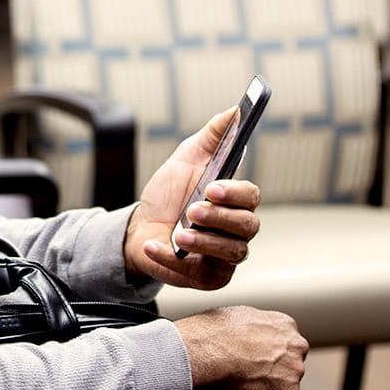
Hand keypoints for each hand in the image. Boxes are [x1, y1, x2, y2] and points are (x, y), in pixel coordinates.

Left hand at [123, 109, 261, 289]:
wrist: (138, 228)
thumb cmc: (168, 195)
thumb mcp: (186, 158)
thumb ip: (212, 136)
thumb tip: (234, 111)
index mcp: (234, 201)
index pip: (251, 197)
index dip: (235, 193)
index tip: (212, 187)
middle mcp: (235, 229)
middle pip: (247, 226)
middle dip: (220, 218)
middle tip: (192, 210)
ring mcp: (223, 256)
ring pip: (232, 252)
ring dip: (205, 242)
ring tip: (180, 234)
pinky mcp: (207, 278)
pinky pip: (203, 276)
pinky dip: (176, 262)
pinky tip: (159, 247)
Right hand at [173, 306, 308, 389]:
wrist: (212, 349)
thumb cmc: (217, 332)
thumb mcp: (238, 316)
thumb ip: (254, 327)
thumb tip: (245, 336)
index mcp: (285, 324)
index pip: (286, 344)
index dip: (270, 354)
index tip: (258, 360)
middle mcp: (296, 345)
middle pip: (289, 365)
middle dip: (274, 372)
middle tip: (250, 375)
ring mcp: (294, 369)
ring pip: (285, 386)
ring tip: (243, 389)